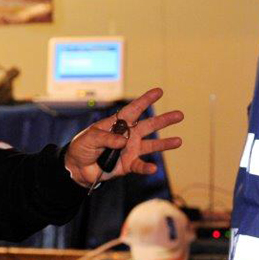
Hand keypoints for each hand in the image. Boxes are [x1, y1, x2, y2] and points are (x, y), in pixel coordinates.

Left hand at [64, 87, 182, 185]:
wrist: (78, 168)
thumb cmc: (82, 147)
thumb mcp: (90, 138)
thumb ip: (106, 138)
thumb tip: (124, 141)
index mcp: (117, 124)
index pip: (133, 110)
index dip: (145, 100)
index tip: (158, 91)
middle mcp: (128, 135)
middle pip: (148, 125)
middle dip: (163, 120)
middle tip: (179, 115)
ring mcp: (130, 149)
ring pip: (151, 145)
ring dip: (164, 143)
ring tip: (179, 141)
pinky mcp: (129, 164)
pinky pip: (140, 165)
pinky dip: (147, 167)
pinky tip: (154, 168)